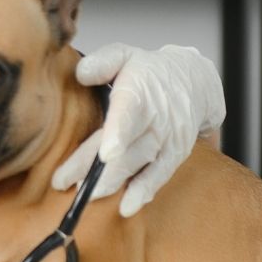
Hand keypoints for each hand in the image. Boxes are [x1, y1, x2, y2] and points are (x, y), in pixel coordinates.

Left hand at [52, 43, 225, 217]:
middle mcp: (156, 118)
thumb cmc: (148, 69)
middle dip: (96, 168)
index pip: (129, 113)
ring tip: (87, 196)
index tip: (107, 154)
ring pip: (138, 164)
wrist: (196, 80)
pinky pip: (160, 175)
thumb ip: (103, 61)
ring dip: (114, 183)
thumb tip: (82, 73)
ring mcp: (167, 139)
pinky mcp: (175, 154)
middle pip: (125, 146)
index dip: (119, 133)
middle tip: (66, 183)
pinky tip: (127, 207)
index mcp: (139, 91)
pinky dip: (144, 191)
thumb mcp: (125, 54)